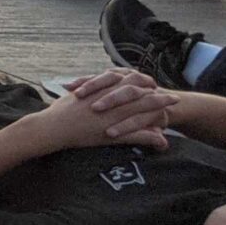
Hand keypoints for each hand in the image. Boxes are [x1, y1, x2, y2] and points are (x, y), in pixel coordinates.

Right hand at [31, 70, 172, 151]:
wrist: (52, 126)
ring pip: (143, 114)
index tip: (153, 84)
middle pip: (141, 96)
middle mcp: (111, 102)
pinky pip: (137, 136)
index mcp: (103, 91)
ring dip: (160, 114)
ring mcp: (113, 118)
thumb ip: (88, 89)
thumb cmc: (59, 111)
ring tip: (173, 116)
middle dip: (159, 96)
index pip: (129, 82)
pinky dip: (150, 138)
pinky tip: (163, 142)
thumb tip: (92, 85)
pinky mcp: (112, 134)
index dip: (143, 83)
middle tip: (173, 97)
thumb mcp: (76, 94)